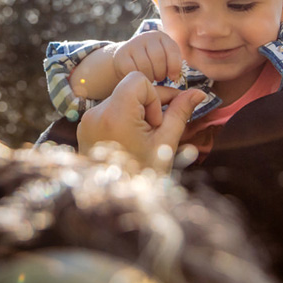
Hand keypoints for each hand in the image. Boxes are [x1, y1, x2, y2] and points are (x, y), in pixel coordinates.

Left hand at [77, 72, 204, 168]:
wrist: (114, 203)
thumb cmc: (142, 175)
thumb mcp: (165, 143)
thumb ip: (181, 113)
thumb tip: (198, 93)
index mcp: (115, 114)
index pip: (138, 80)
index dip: (154, 97)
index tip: (155, 123)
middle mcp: (96, 113)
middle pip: (129, 89)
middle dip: (148, 106)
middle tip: (156, 131)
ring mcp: (87, 121)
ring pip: (121, 100)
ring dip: (137, 114)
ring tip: (142, 140)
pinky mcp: (85, 128)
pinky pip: (109, 111)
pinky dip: (124, 120)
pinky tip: (130, 141)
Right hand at [111, 31, 182, 82]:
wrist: (127, 59)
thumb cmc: (152, 62)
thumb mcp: (164, 58)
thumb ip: (173, 64)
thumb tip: (176, 76)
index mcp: (161, 36)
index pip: (172, 49)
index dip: (175, 66)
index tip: (173, 77)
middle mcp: (146, 36)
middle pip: (158, 57)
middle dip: (161, 72)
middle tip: (159, 78)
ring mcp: (132, 44)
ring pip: (145, 64)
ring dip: (150, 76)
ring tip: (151, 78)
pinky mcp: (121, 54)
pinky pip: (133, 69)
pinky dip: (138, 77)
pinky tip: (140, 77)